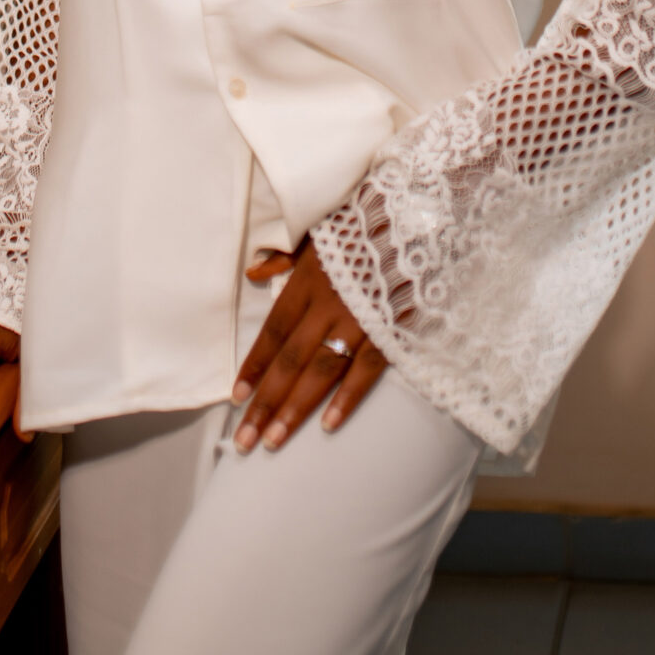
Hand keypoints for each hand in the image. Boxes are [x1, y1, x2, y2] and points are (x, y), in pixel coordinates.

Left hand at [231, 237, 385, 451]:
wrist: (418, 213)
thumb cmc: (363, 223)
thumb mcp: (317, 232)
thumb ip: (285, 258)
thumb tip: (253, 274)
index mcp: (308, 280)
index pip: (274, 331)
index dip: (254, 366)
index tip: (236, 398)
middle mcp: (329, 304)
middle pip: (291, 360)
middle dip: (266, 402)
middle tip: (244, 439)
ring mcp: (360, 319)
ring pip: (322, 371)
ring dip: (296, 408)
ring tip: (274, 441)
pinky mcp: (391, 328)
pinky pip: (367, 369)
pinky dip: (348, 397)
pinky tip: (328, 425)